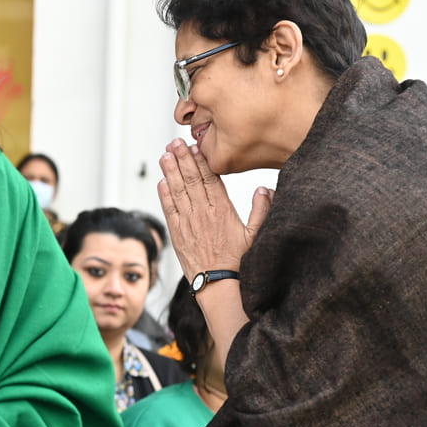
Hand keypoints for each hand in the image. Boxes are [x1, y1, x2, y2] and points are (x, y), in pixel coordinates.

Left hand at [156, 139, 271, 280]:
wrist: (218, 284)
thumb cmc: (239, 262)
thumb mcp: (256, 235)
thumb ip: (262, 210)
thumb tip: (264, 189)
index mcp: (223, 210)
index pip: (210, 178)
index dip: (202, 161)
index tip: (196, 146)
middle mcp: (203, 213)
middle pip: (191, 179)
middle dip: (183, 159)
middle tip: (175, 143)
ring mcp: (188, 223)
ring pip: (178, 191)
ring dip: (171, 171)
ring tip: (166, 155)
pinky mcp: (177, 234)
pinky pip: (169, 210)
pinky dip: (164, 195)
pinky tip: (161, 181)